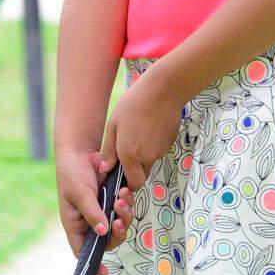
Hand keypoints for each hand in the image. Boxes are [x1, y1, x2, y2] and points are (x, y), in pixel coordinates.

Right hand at [56, 148, 132, 274]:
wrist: (81, 150)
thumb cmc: (72, 173)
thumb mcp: (79, 193)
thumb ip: (92, 213)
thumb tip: (102, 232)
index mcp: (76, 224)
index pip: (83, 250)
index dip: (93, 263)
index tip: (104, 273)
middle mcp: (90, 221)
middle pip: (108, 240)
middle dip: (117, 233)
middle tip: (118, 221)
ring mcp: (103, 211)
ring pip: (120, 225)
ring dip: (124, 215)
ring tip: (122, 198)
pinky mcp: (114, 200)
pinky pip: (125, 209)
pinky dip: (127, 202)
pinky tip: (125, 191)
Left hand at [99, 67, 181, 190]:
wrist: (162, 91)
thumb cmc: (133, 104)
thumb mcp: (113, 125)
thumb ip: (108, 151)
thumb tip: (104, 169)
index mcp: (130, 155)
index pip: (134, 184)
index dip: (129, 183)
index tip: (123, 174)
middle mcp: (147, 157)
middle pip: (143, 174)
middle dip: (136, 169)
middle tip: (129, 149)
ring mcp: (161, 151)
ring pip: (151, 161)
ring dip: (144, 154)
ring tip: (139, 131)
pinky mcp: (170, 143)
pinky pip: (159, 150)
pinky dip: (154, 144)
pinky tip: (150, 127)